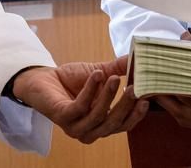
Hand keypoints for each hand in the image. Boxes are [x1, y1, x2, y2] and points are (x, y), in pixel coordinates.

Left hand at [11, 56, 148, 143]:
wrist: (43, 78)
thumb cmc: (72, 80)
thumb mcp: (101, 73)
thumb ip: (119, 69)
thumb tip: (139, 58)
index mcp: (102, 124)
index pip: (124, 125)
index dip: (136, 114)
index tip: (147, 98)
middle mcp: (90, 130)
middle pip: (113, 123)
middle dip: (125, 106)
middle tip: (134, 88)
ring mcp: (76, 127)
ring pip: (98, 117)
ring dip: (108, 97)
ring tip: (113, 78)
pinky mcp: (63, 117)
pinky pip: (80, 107)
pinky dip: (90, 90)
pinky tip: (97, 75)